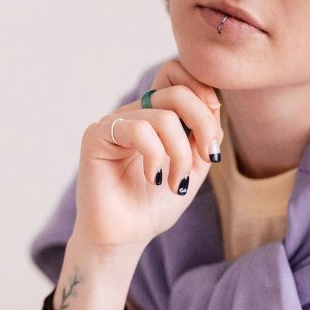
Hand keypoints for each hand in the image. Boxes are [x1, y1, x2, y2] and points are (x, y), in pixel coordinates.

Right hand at [72, 60, 222, 252]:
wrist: (125, 236)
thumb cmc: (154, 205)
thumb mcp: (194, 165)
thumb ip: (204, 132)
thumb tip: (213, 99)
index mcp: (155, 114)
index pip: (177, 73)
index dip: (203, 91)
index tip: (212, 135)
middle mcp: (134, 113)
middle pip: (177, 91)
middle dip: (203, 125)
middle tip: (208, 158)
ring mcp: (114, 122)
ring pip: (164, 117)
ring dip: (181, 154)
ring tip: (176, 182)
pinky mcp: (96, 136)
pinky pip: (139, 131)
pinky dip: (156, 157)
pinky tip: (154, 178)